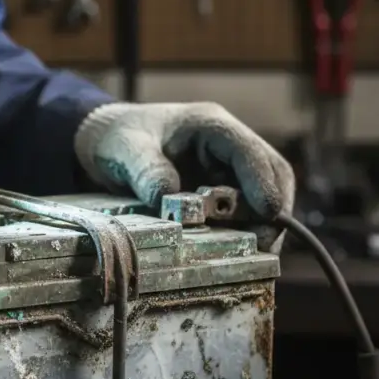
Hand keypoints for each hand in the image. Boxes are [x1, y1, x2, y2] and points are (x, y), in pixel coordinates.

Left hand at [74, 102, 295, 251]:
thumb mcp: (126, 149)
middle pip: (271, 175)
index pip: (249, 151)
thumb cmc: (118, 136)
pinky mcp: (219, 195)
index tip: (268, 212)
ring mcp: (226, 172)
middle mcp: (227, 149)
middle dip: (273, 210)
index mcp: (210, 125)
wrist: (105, 143)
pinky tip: (231, 251)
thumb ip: (148, 171)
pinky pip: (242, 215)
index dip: (262, 181)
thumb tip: (172, 202)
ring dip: (259, 225)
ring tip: (248, 252)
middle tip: (261, 244)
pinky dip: (241, 232)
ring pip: (262, 198)